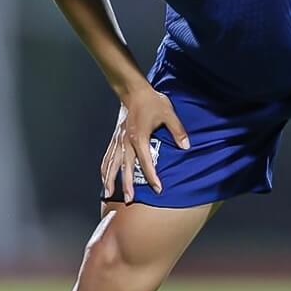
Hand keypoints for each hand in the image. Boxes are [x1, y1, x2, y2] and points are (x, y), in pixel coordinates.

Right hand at [100, 86, 190, 201]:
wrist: (134, 91)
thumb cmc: (152, 102)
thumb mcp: (169, 114)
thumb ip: (178, 131)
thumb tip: (186, 146)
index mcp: (140, 137)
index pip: (146, 162)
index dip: (152, 176)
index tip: (158, 189)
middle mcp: (126, 141)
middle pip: (125, 167)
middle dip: (127, 184)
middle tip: (129, 199)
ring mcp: (119, 140)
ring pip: (112, 163)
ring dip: (110, 179)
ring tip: (108, 193)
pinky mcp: (115, 138)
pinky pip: (108, 156)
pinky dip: (105, 168)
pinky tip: (104, 178)